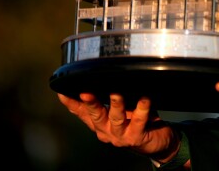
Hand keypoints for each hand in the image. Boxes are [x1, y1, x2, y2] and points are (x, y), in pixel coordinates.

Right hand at [57, 93, 180, 163]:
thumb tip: (100, 75)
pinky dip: (142, 109)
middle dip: (90, 103)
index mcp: (99, 123)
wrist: (156, 142)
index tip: (62, 92)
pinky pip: (139, 121)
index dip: (71, 103)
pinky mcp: (136, 137)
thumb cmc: (135, 121)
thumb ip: (108, 99)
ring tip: (116, 93)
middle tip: (86, 92)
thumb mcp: (118, 110)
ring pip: (116, 118)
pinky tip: (145, 99)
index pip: (81, 112)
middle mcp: (106, 130)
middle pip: (96, 115)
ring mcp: (120, 135)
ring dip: (116, 104)